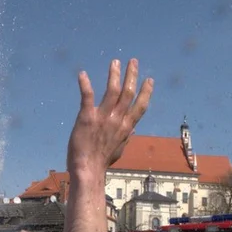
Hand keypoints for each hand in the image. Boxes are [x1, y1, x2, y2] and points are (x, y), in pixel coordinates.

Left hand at [67, 59, 153, 174]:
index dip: (146, 91)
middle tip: (133, 61)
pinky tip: (82, 74)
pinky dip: (85, 84)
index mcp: (126, 127)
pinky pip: (87, 97)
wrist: (88, 170)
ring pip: (112, 90)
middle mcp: (117, 119)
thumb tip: (133, 129)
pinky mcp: (87, 117)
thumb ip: (126, 137)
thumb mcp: (119, 150)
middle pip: (128, 93)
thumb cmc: (101, 162)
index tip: (149, 79)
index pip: (140, 106)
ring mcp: (103, 118)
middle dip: (132, 75)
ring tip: (115, 62)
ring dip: (114, 74)